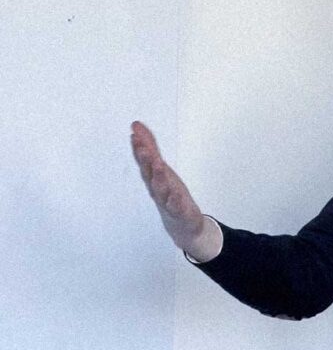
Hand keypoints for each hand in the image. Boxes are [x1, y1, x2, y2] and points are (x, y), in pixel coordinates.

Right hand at [130, 121, 220, 259]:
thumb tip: (136, 125)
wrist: (181, 224)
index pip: (144, 161)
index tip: (134, 135)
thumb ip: (150, 146)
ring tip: (159, 166)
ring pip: (160, 189)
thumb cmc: (169, 193)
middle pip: (149, 173)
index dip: (139, 148)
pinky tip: (176, 196)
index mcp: (153, 177)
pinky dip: (175, 202)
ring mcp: (167, 200)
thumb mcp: (160, 167)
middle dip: (145, 160)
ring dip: (159, 178)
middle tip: (143, 147)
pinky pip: (176, 207)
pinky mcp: (179, 212)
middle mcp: (156, 188)